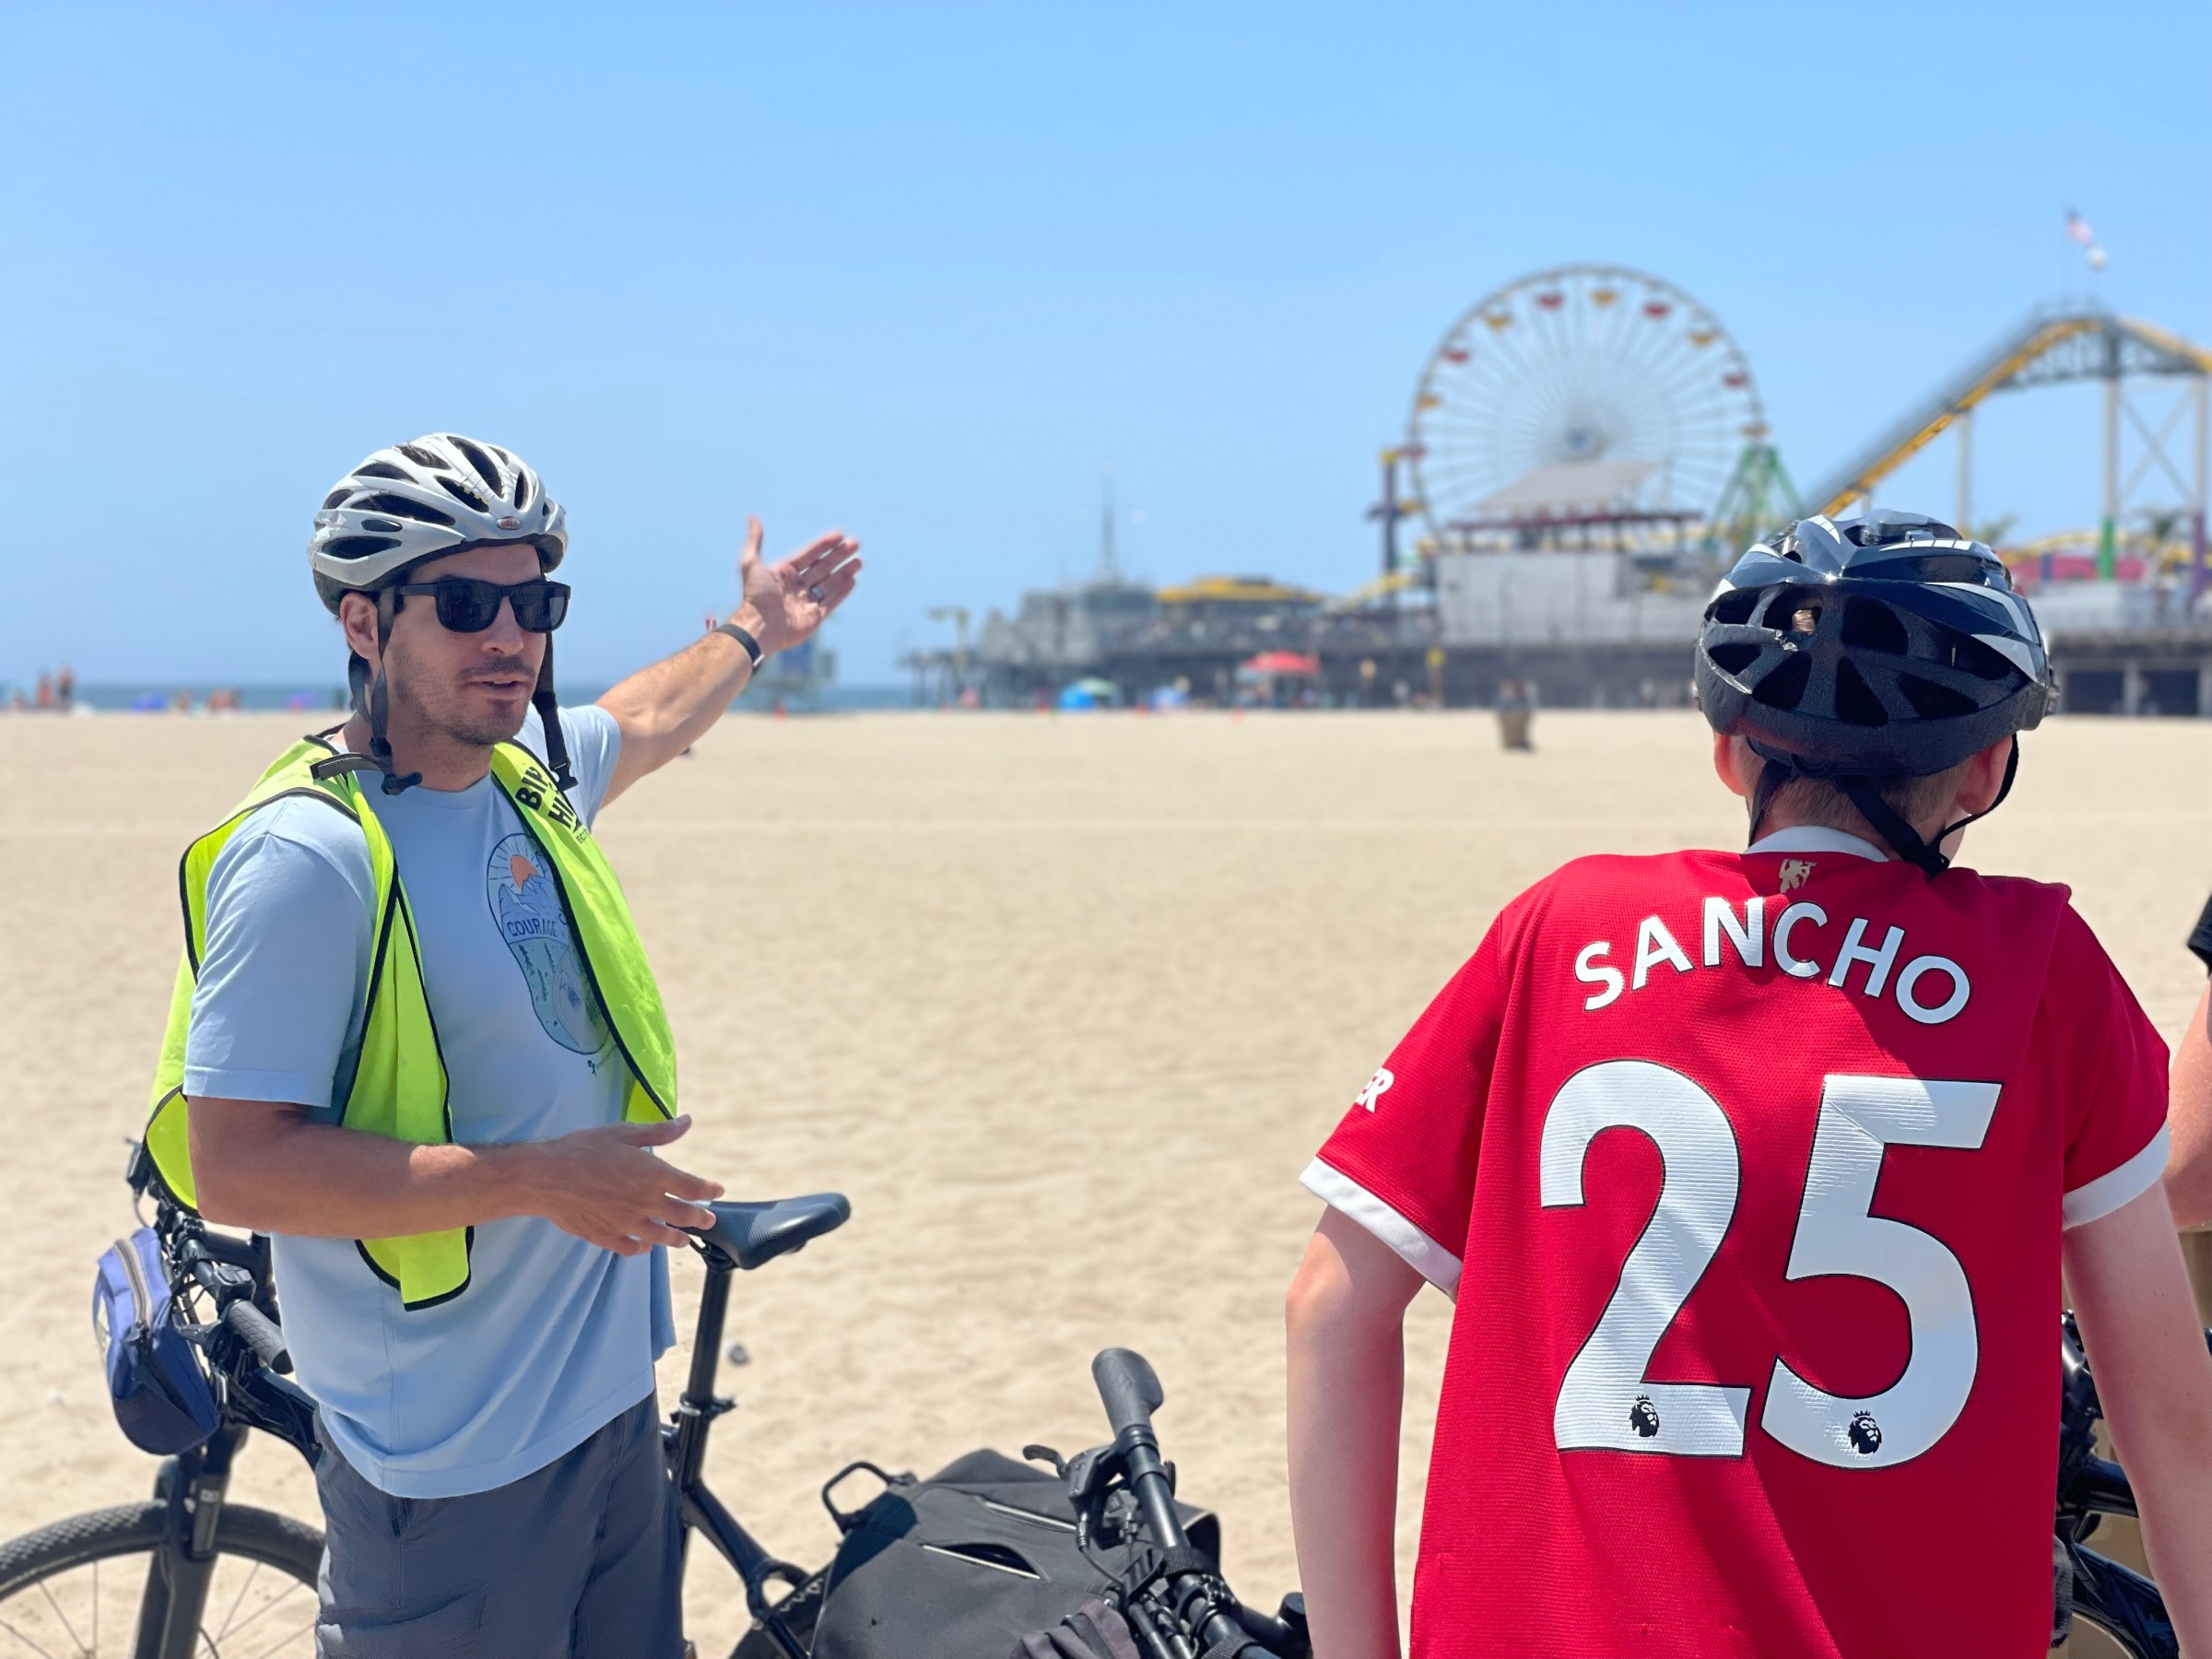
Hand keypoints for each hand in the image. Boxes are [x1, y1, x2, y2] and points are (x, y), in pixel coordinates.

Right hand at [519, 1114, 724, 1256]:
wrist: (548, 1177)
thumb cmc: (585, 1149)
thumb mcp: (624, 1133)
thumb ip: (659, 1132)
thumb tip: (686, 1122)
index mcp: (654, 1176)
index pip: (692, 1187)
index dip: (708, 1190)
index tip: (718, 1191)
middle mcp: (646, 1204)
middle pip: (682, 1216)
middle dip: (699, 1218)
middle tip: (709, 1221)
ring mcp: (626, 1224)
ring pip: (660, 1237)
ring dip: (675, 1239)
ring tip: (683, 1240)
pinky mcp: (606, 1236)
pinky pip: (630, 1247)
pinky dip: (641, 1248)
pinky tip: (644, 1247)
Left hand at [729, 518, 861, 657]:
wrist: (760, 626)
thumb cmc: (756, 595)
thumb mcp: (751, 563)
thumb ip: (755, 541)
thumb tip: (752, 518)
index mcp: (785, 572)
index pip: (809, 554)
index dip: (824, 545)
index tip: (839, 534)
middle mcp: (797, 585)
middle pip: (823, 567)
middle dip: (839, 555)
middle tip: (855, 543)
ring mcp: (807, 601)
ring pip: (830, 583)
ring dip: (844, 571)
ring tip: (859, 561)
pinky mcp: (815, 617)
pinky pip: (832, 601)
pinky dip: (842, 591)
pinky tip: (852, 580)